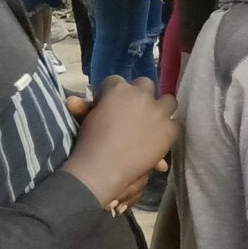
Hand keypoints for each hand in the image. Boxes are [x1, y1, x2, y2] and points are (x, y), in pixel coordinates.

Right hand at [64, 75, 176, 210]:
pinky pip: (176, 123)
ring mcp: (158, 112)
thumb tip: (71, 100)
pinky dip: (168, 129)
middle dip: (141, 95)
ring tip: (154, 120)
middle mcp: (141, 95)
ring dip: (162, 108)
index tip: (111, 105)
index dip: (114, 93)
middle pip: (146, 84)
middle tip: (136, 110)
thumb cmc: (89, 142)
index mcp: (118, 89)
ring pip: (168, 100)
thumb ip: (84, 107)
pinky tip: (160, 137)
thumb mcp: (86, 120)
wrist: (103, 167)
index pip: (117, 81)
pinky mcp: (169, 129)